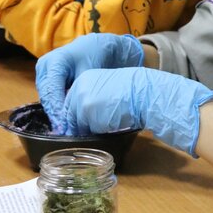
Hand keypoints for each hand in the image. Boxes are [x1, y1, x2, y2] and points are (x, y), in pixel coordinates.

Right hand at [35, 33, 143, 133]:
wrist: (97, 46)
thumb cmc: (95, 55)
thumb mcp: (90, 72)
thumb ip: (81, 91)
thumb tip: (77, 114)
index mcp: (54, 61)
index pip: (52, 91)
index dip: (57, 110)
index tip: (63, 127)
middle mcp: (44, 67)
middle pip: (47, 96)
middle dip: (55, 115)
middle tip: (64, 133)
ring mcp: (43, 73)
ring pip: (47, 98)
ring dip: (55, 113)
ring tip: (65, 130)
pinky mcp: (47, 79)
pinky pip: (50, 96)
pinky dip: (57, 107)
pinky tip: (65, 121)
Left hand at [64, 66, 212, 153]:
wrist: (143, 92)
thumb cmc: (131, 93)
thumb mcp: (107, 89)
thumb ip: (92, 99)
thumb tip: (80, 120)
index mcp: (84, 79)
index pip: (70, 102)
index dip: (76, 116)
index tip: (82, 124)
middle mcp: (78, 87)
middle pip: (69, 114)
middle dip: (77, 125)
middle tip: (93, 129)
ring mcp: (79, 100)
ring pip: (76, 124)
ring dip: (87, 130)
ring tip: (105, 124)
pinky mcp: (85, 112)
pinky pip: (85, 131)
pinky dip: (94, 133)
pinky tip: (108, 126)